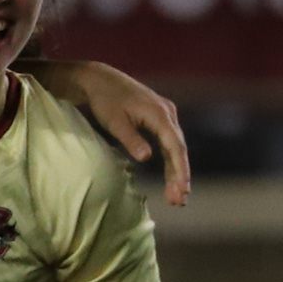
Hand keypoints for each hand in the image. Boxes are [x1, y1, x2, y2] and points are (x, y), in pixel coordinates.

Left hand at [40, 60, 190, 208]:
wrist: (100, 79)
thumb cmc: (105, 100)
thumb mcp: (114, 122)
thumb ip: (131, 139)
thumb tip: (147, 158)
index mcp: (160, 114)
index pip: (175, 146)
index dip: (180, 169)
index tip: (183, 189)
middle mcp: (168, 113)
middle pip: (178, 148)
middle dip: (179, 176)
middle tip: (178, 202)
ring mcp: (166, 114)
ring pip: (175, 147)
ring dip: (176, 171)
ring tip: (175, 197)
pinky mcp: (160, 117)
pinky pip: (169, 142)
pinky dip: (170, 160)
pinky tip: (171, 178)